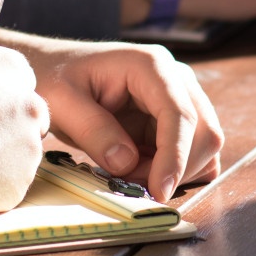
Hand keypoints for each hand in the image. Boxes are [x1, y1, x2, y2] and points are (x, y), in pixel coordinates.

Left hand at [0, 32, 223, 201]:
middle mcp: (174, 77)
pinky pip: (192, 152)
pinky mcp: (173, 118)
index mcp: (150, 65)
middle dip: (174, 167)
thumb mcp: (62, 102)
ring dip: (174, 171)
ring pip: (203, 145)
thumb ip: (93, 130)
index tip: (158, 190)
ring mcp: (178, 97)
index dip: (175, 156)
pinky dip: (174, 170)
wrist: (51, 69)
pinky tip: (140, 170)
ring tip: (128, 172)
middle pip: (204, 131)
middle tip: (130, 183)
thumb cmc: (54, 77)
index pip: (179, 113)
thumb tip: (127, 163)